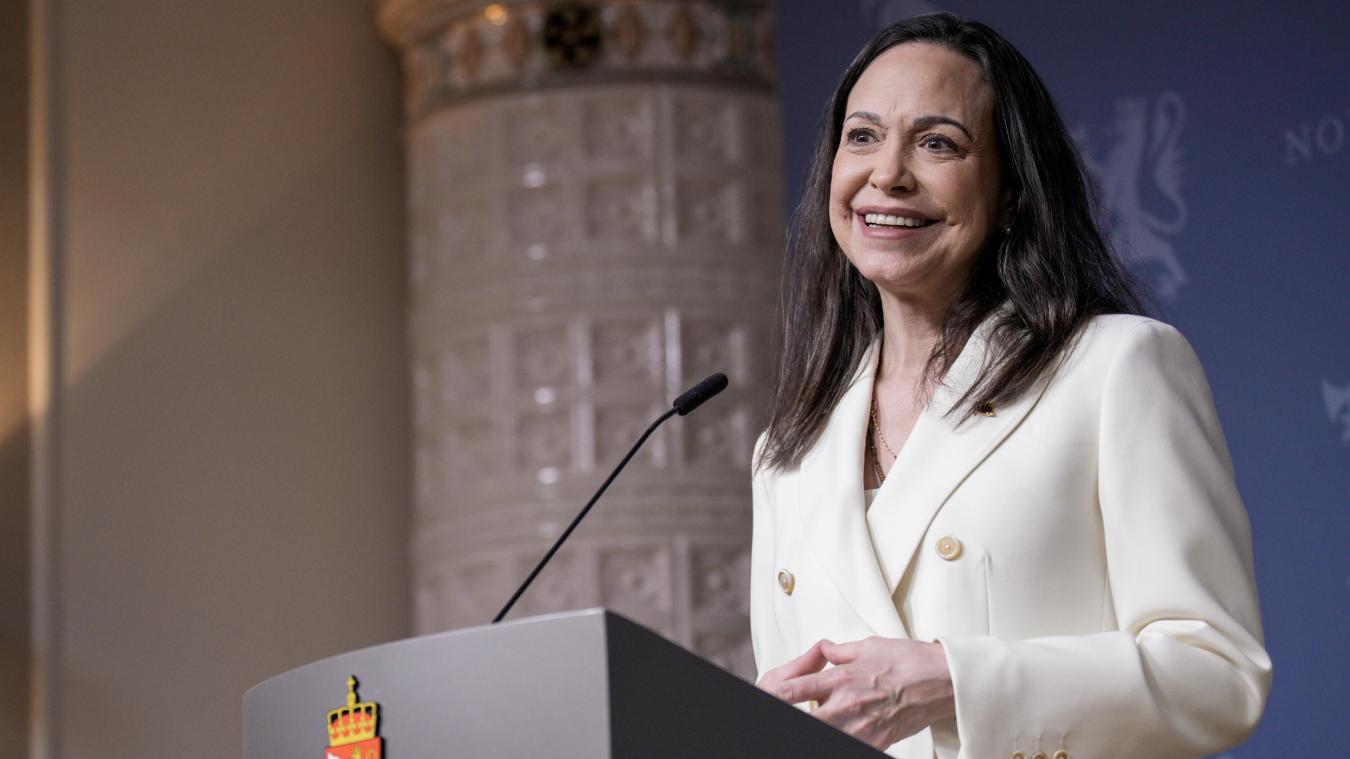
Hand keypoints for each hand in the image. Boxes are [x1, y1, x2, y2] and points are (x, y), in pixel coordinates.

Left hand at [768, 637, 955, 749]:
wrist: (942, 681)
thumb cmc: (909, 661)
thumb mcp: (868, 646)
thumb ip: (840, 652)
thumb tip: (824, 650)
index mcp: (841, 679)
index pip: (794, 691)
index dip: (776, 697)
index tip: (766, 698)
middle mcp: (846, 705)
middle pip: (805, 720)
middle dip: (794, 717)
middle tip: (792, 714)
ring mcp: (861, 727)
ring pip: (826, 734)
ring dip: (819, 726)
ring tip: (821, 718)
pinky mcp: (877, 741)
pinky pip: (850, 744)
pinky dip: (842, 737)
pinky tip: (842, 729)